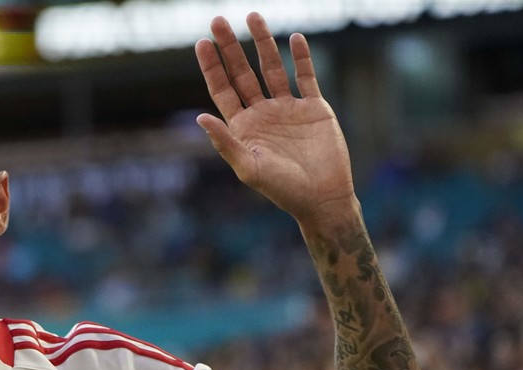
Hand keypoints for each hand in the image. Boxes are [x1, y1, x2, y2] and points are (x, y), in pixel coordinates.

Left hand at [195, 13, 356, 224]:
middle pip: (242, 72)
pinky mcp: (314, 107)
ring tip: (254, 16)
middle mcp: (262, 113)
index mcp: (242, 126)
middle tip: (218, 21)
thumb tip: (200, 117)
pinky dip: (301, 58)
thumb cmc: (281, 189)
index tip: (201, 43)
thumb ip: (225, 142)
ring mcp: (288, 108)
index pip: (222, 90)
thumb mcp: (248, 167)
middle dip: (230, 47)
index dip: (211, 66)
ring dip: (263, 43)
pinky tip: (294, 39)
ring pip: (272, 68)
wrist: (321, 197)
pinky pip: (305, 77)